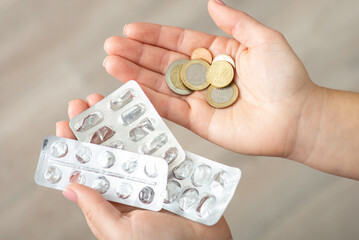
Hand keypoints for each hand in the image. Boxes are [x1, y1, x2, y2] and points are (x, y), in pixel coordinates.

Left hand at [56, 94, 231, 239]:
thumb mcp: (121, 232)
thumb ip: (96, 211)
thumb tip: (69, 187)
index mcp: (109, 203)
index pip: (85, 172)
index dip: (72, 149)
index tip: (62, 126)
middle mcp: (126, 187)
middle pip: (103, 152)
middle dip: (90, 128)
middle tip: (81, 104)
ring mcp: (148, 176)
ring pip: (127, 144)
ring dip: (114, 122)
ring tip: (104, 101)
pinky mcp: (169, 169)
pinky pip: (155, 145)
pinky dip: (146, 128)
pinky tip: (137, 112)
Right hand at [102, 0, 316, 159]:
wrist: (296, 116)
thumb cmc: (285, 77)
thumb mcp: (263, 40)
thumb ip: (236, 22)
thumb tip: (212, 2)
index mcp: (217, 54)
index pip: (178, 42)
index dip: (154, 36)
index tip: (130, 30)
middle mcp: (204, 77)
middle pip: (163, 63)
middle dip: (136, 55)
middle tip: (110, 46)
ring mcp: (200, 100)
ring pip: (161, 86)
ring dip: (135, 76)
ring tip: (111, 64)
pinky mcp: (199, 122)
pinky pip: (170, 109)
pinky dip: (150, 100)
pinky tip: (131, 89)